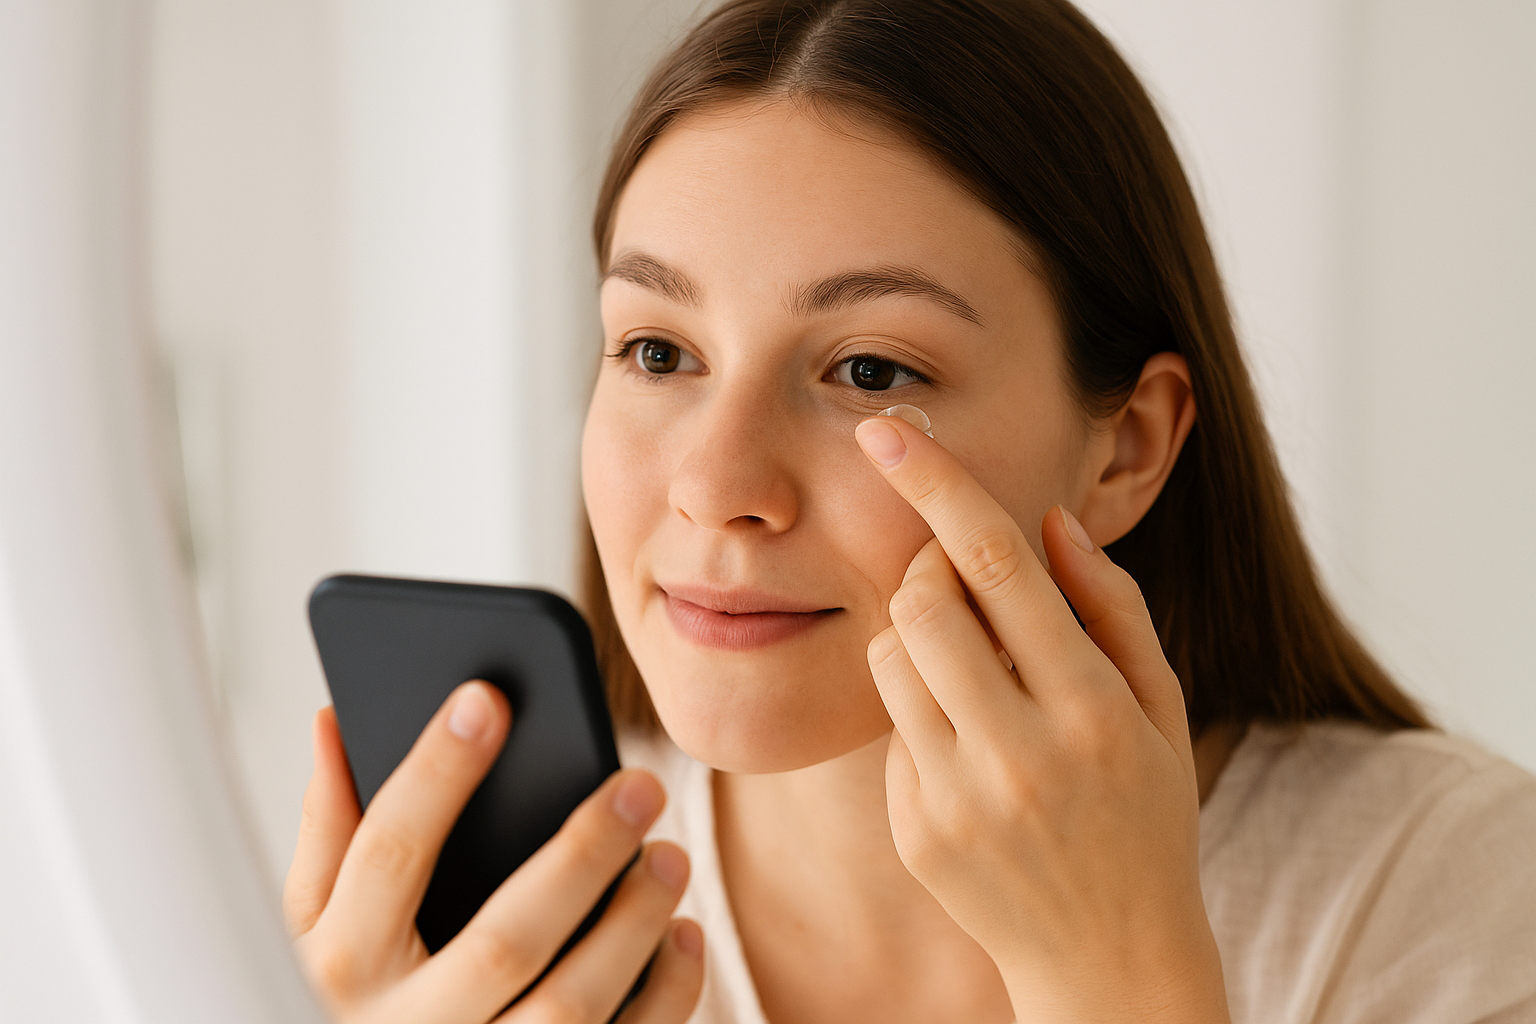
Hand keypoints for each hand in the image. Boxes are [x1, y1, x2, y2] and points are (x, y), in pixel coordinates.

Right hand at [283, 681, 703, 1023]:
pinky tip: (681, 935)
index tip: (487, 697)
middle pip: (504, 938)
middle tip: (641, 785)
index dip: (434, 771)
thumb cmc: (350, 998)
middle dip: (580, 855)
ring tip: (671, 857)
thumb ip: (330, 829)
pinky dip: (663, 993)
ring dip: (632, 925)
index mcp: (338, 967)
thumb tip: (337, 717)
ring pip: (568, 1006)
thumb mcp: (312, 926)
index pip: (387, 853)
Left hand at [855, 416, 1228, 1023]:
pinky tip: (970, 751)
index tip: (887, 429)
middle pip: (922, 600)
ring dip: (920, 637)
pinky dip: (919, 711)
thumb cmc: (1145, 814)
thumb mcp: (1162, 707)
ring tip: (976, 676)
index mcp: (1093, 708)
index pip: (998, 565)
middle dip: (930, 568)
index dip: (938, 484)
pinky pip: (889, 726)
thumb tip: (1050, 522)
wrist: (1110, 959)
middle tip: (964, 585)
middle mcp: (1019, 751)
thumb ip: (1113, 606)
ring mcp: (957, 796)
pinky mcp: (913, 828)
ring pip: (890, 656)